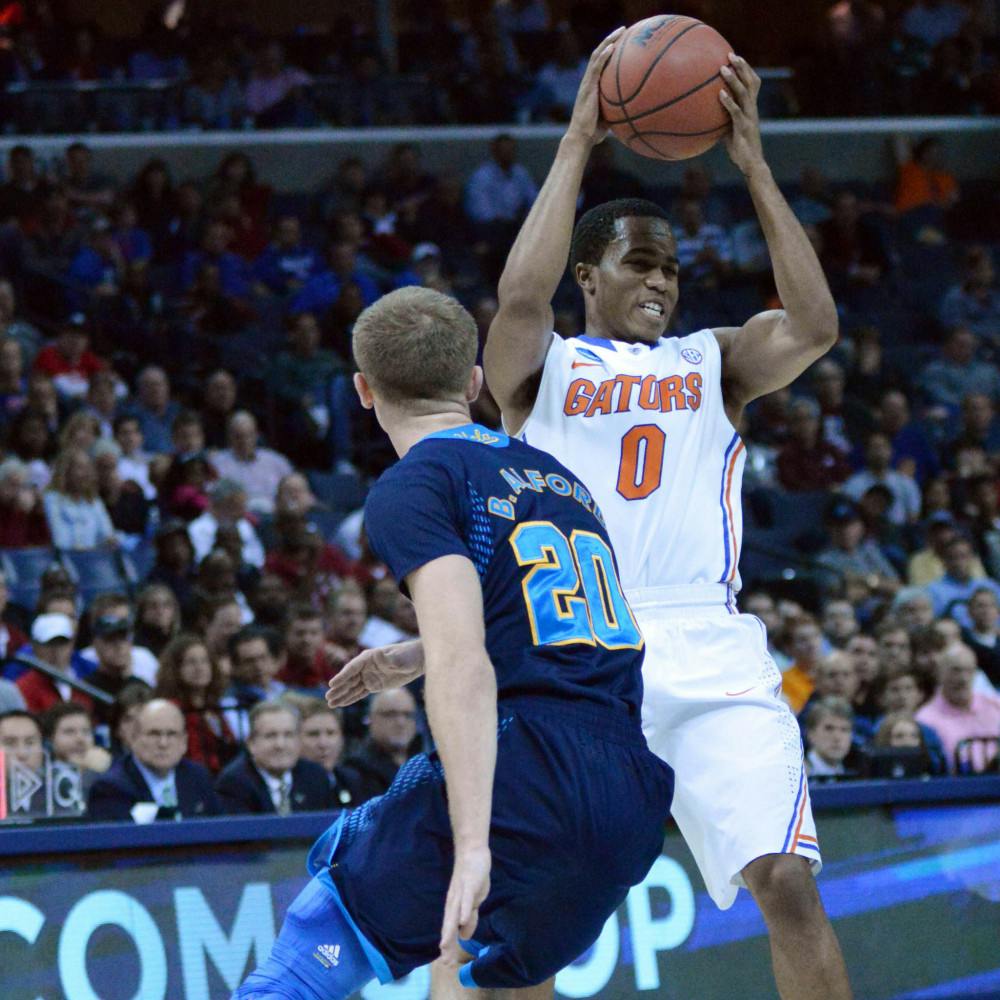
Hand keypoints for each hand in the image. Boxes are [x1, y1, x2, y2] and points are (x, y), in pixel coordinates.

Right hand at [326, 645, 415, 707]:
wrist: (417, 661)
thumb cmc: (408, 655)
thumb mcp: (399, 657)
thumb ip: (389, 659)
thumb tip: (379, 656)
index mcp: (369, 657)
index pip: (352, 668)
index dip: (342, 676)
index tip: (332, 684)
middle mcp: (366, 667)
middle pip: (349, 679)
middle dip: (338, 688)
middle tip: (327, 697)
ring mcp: (369, 676)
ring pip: (352, 687)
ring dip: (342, 695)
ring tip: (330, 704)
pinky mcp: (374, 685)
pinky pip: (360, 693)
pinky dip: (351, 698)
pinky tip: (342, 704)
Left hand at [439, 846, 490, 967]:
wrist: (473, 851)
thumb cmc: (473, 876)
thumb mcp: (474, 901)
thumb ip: (469, 917)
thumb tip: (464, 936)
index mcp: (455, 906)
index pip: (451, 929)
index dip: (449, 946)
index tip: (447, 964)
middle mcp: (454, 901)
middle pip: (449, 925)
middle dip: (447, 943)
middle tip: (445, 962)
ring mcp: (460, 892)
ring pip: (453, 913)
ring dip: (449, 930)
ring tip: (445, 946)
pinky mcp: (469, 883)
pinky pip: (465, 898)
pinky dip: (463, 909)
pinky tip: (461, 921)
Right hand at [566, 26, 625, 147]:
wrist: (581, 137)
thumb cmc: (594, 133)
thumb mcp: (610, 118)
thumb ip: (619, 111)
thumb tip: (636, 113)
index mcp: (592, 86)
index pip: (600, 63)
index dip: (610, 51)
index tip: (622, 42)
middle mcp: (588, 81)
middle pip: (599, 54)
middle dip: (611, 40)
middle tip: (624, 30)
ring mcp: (587, 83)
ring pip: (597, 56)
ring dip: (609, 41)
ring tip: (621, 31)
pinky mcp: (587, 88)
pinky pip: (596, 68)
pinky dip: (604, 56)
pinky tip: (613, 47)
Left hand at [718, 54, 764, 176]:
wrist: (751, 164)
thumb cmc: (740, 148)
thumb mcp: (730, 130)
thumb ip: (723, 119)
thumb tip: (705, 113)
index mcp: (750, 108)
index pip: (752, 83)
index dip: (746, 69)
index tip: (735, 57)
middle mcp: (752, 109)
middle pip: (750, 82)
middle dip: (742, 67)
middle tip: (730, 54)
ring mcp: (749, 117)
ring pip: (744, 93)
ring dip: (734, 80)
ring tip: (723, 69)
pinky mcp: (744, 128)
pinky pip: (736, 112)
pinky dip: (728, 102)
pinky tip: (720, 94)